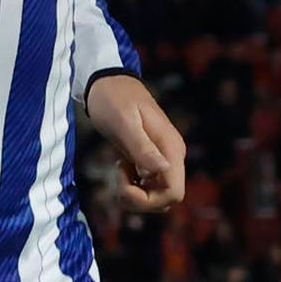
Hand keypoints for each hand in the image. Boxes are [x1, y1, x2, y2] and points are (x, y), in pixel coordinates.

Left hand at [86, 75, 185, 211]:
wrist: (106, 81)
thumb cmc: (112, 99)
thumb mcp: (123, 122)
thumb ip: (142, 147)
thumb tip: (162, 169)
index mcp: (171, 147)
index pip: (174, 192)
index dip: (149, 200)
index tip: (123, 185)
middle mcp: (173, 155)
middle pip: (167, 198)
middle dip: (139, 199)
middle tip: (116, 175)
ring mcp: (164, 157)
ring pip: (158, 194)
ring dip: (135, 192)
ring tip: (118, 168)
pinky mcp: (153, 158)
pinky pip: (149, 185)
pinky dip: (133, 185)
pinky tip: (121, 166)